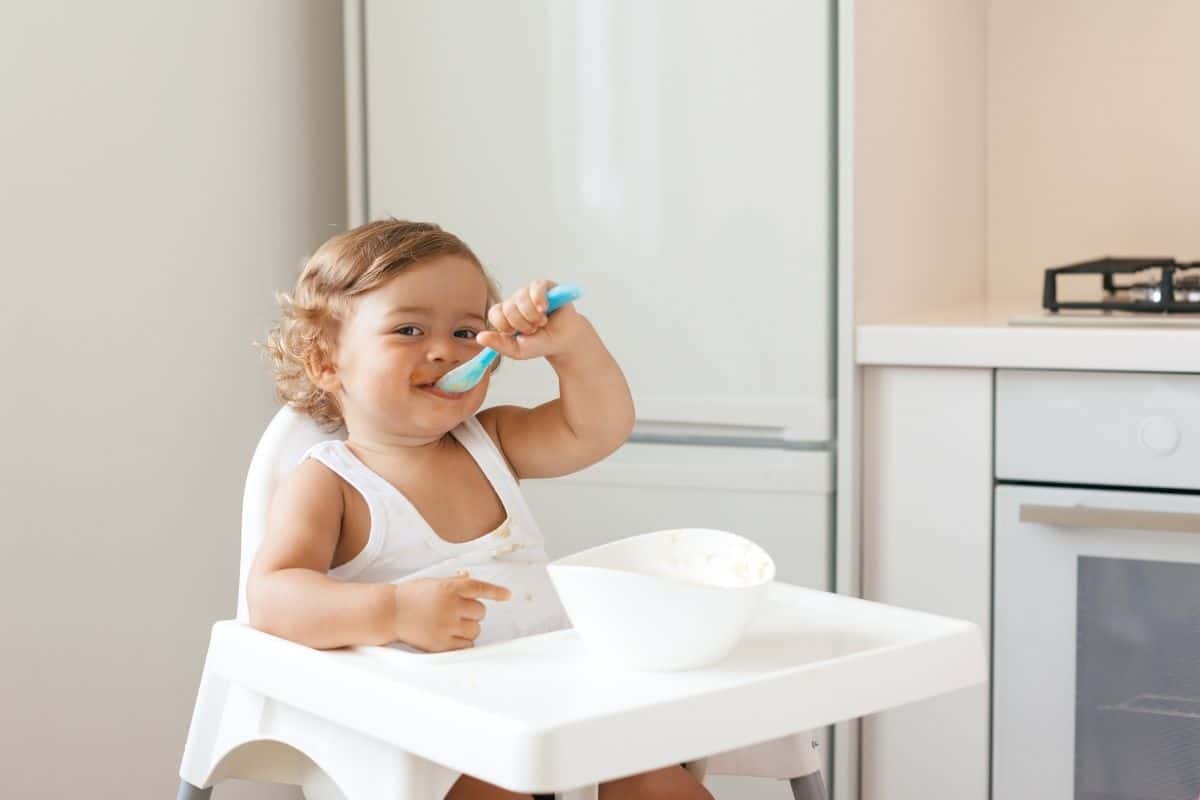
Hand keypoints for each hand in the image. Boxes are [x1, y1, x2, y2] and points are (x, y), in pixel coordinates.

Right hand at [391, 571, 510, 651]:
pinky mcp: (441, 643)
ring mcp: (446, 625)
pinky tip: (452, 636)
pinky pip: (466, 645)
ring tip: (452, 625)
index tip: (507, 595)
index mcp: (449, 588)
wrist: (389, 612)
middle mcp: (450, 605)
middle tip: (457, 612)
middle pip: (480, 612)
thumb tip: (470, 578)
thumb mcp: (434, 583)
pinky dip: (463, 642)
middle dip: (473, 612)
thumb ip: (454, 583)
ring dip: (469, 628)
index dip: (495, 592)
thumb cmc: (412, 596)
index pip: (479, 588)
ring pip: (475, 629)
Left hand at [475, 279, 590, 360]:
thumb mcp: (517, 350)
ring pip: (521, 298)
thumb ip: (498, 344)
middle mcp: (515, 301)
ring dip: (532, 316)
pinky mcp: (545, 287)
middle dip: (522, 324)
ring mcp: (529, 293)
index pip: (495, 313)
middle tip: (534, 330)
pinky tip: (544, 309)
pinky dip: (539, 300)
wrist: (564, 341)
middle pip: (508, 307)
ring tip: (542, 323)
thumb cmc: (541, 343)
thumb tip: (479, 337)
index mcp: (505, 315)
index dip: (505, 325)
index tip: (517, 334)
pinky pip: (536, 287)